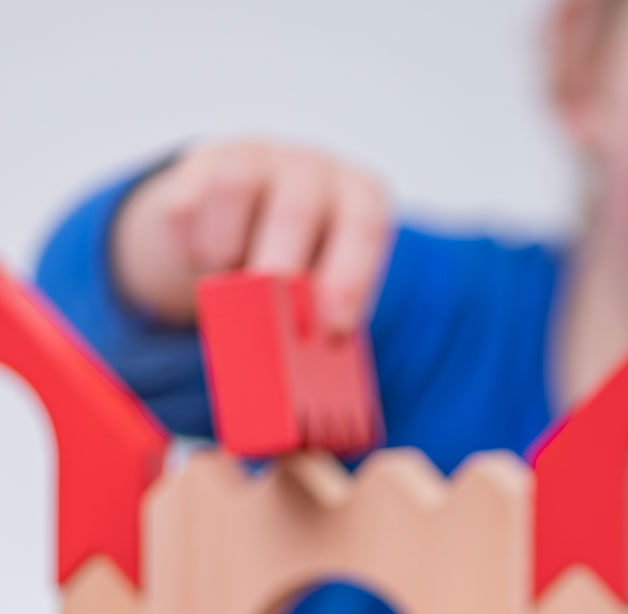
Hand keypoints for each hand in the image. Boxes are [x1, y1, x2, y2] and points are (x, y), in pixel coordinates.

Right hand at [112, 138, 390, 333]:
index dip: (349, 277)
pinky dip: (192, 246)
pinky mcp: (205, 161)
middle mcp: (315, 169)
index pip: (364, 229)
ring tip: (228, 284)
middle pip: (297, 209)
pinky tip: (204, 265)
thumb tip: (317, 370)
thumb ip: (328, 317)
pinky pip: (188, 202)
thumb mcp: (331, 289)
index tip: (332, 326)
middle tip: (267, 315)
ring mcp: (259, 156)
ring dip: (226, 249)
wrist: (258, 216)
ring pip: (235, 188)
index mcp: (361, 198)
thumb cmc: (311, 268)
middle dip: (280, 267)